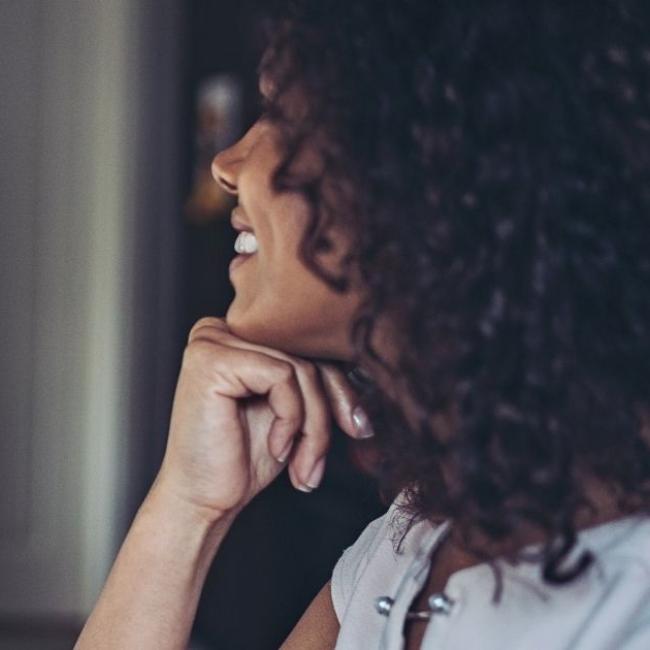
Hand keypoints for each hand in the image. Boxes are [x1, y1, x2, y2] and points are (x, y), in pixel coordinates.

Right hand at [154, 317, 373, 521]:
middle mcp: (223, 330)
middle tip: (321, 460)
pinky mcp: (212, 359)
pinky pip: (283, 376)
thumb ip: (316, 379)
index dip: (340, 389)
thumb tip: (368, 364)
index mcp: (239, 337)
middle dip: (328, 413)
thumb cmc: (243, 459)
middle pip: (307, 356)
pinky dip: (291, 420)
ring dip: (313, 427)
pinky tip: (276, 448)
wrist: (203, 502)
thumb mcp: (292, 411)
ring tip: (302, 465)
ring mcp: (213, 340)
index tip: (358, 428)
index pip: (308, 347)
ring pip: (301, 369)